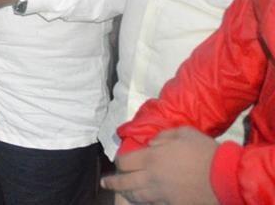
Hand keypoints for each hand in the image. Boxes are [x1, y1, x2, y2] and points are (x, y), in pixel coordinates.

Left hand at [102, 127, 218, 204]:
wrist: (225, 177)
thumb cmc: (204, 151)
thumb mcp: (183, 133)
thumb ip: (164, 136)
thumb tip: (152, 143)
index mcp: (151, 157)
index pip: (125, 162)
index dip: (120, 161)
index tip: (118, 162)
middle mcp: (151, 177)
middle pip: (125, 182)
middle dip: (113, 182)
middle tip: (105, 182)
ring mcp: (162, 194)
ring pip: (137, 196)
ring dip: (127, 194)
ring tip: (121, 193)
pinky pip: (155, 204)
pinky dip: (146, 202)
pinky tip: (144, 201)